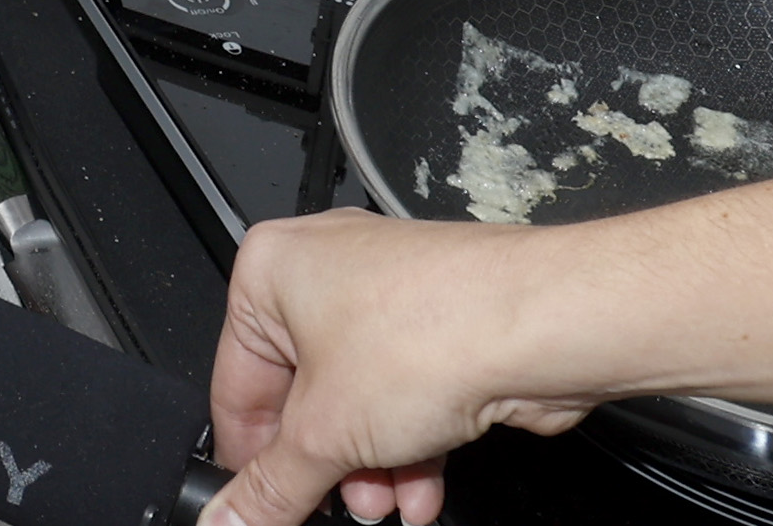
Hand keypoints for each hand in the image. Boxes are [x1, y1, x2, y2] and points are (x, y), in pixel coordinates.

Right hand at [208, 211, 597, 525]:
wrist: (541, 327)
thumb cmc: (432, 332)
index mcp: (271, 271)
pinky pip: (407, 394)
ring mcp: (389, 297)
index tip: (258, 505)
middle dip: (328, 466)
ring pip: (361, 402)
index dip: (249, 457)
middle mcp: (326, 273)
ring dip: (372, 466)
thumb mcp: (325, 434)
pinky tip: (422, 490)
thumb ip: (272, 486)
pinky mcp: (441, 326)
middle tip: (337, 508)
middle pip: (304, 398)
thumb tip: (231, 517)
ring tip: (387, 504)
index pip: (236, 382)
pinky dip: (412, 444)